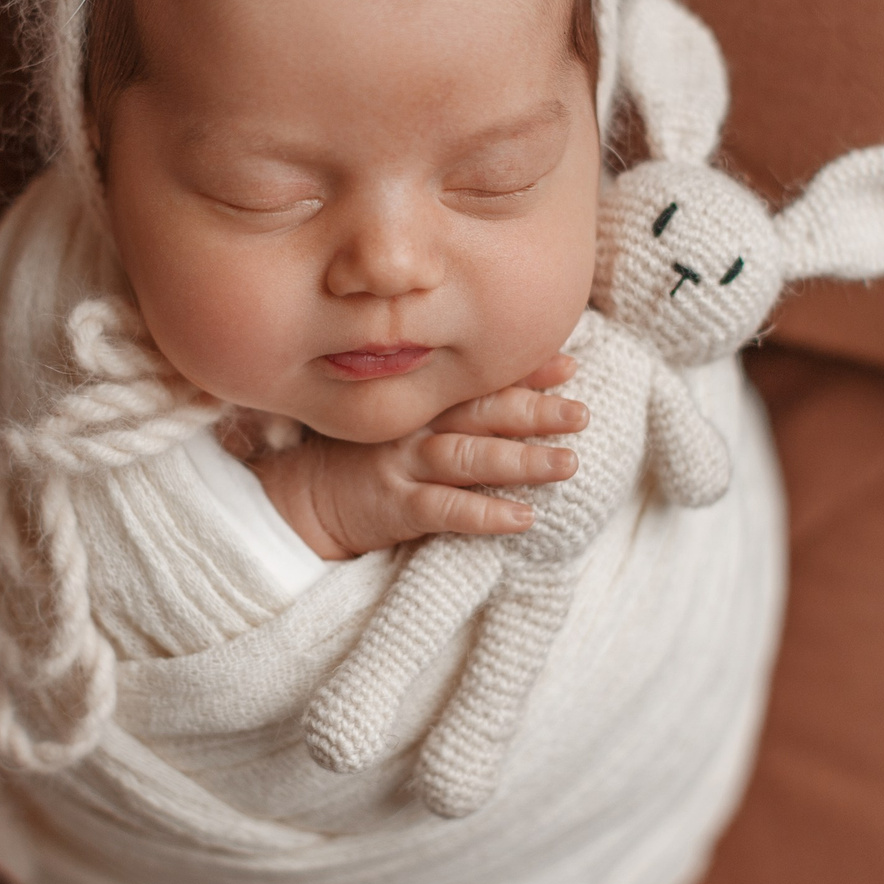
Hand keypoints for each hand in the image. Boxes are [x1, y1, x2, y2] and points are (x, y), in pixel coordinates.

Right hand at [249, 355, 588, 559]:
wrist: (302, 497)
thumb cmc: (361, 457)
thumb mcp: (402, 419)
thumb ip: (448, 405)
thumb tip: (514, 389)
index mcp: (423, 401)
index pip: (480, 381)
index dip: (525, 373)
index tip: (569, 367)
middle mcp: (417, 425)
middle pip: (484, 413)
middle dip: (536, 411)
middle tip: (582, 414)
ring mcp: (404, 463)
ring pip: (472, 456)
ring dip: (523, 459)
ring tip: (567, 463)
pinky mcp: (395, 505)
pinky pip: (446, 509)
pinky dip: (486, 512)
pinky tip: (523, 517)